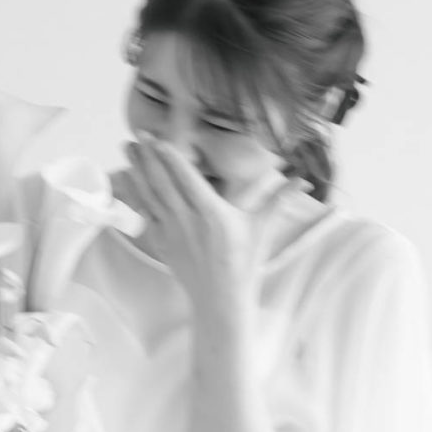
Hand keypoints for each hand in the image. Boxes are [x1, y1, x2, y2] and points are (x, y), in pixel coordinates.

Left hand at [123, 132, 311, 307]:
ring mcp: (170, 232)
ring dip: (137, 169)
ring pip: (149, 194)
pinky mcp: (161, 242)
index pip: (186, 177)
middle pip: (162, 181)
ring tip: (127, 148)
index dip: (169, 156)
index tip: (157, 138)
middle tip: (137, 133)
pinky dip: (134, 194)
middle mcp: (188, 220)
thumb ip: (278, 198)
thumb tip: (304, 178)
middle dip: (148, 156)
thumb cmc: (244, 263)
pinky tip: (127, 178)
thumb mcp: (262, 227)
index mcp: (212, 212)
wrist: (221, 298)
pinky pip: (144, 212)